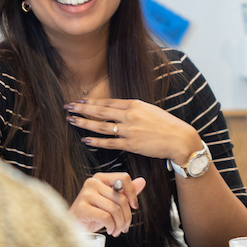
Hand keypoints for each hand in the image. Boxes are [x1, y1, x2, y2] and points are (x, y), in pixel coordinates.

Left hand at [65, 99, 202, 163]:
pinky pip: (109, 143)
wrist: (180, 139)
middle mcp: (130, 115)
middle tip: (67, 107)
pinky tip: (86, 140)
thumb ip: (133, 109)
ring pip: (101, 126)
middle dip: (82, 109)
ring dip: (84, 123)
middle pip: (100, 111)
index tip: (78, 101)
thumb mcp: (149, 110)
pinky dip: (96, 141)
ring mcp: (129, 130)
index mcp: (134, 104)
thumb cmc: (167, 124)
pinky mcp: (131, 144)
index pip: (107, 102)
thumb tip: (119, 109)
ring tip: (72, 121)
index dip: (91, 102)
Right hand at [70, 173, 146, 236]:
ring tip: (116, 230)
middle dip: (127, 217)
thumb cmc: (93, 214)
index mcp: (100, 178)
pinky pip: (106, 217)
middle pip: (121, 198)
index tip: (134, 206)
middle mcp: (92, 183)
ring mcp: (86, 194)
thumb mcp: (111, 202)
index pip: (124, 178)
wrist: (75, 226)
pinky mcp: (82, 208)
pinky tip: (110, 230)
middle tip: (124, 226)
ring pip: (115, 209)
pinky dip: (111, 227)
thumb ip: (125, 192)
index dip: (132, 194)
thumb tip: (141, 181)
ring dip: (119, 224)